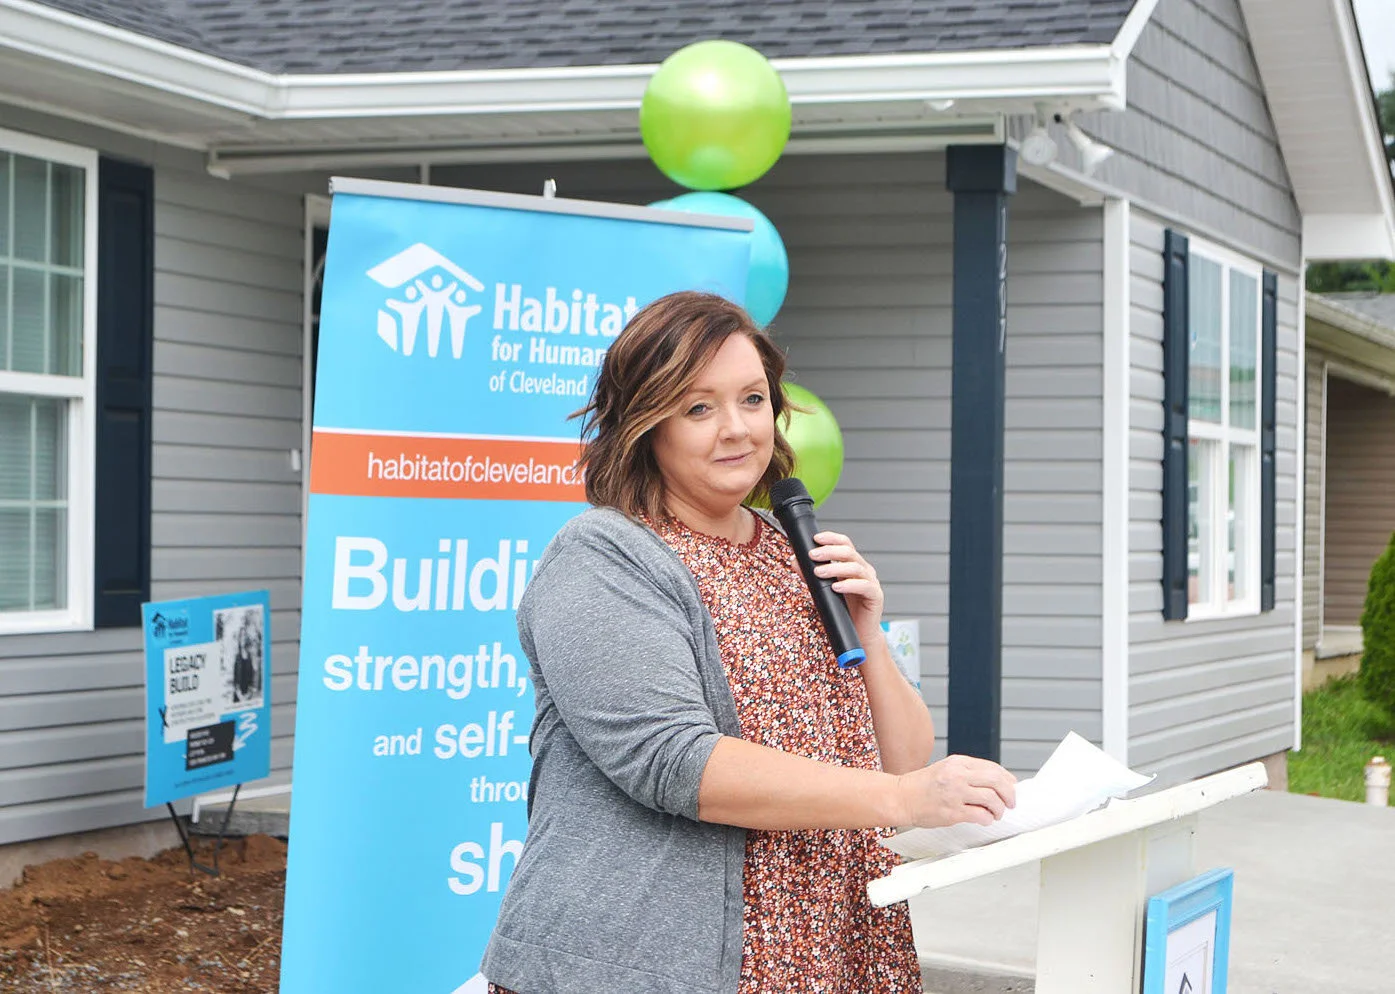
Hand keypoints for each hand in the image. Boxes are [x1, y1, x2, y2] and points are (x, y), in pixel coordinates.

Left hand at [808, 531, 882, 639]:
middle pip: (849, 552)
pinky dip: (849, 585)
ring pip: (856, 568)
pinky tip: (836, 586)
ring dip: (835, 568)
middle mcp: (864, 570)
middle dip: (830, 551)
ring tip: (818, 572)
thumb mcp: (822, 590)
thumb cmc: (842, 610)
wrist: (858, 633)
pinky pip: (864, 586)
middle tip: (813, 555)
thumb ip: (809, 575)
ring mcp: (871, 582)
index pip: (845, 544)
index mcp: (852, 565)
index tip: (816, 538)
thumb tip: (794, 559)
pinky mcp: (876, 596)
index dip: (832, 538)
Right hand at [893, 755, 1017, 827]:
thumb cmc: (922, 786)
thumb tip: (996, 782)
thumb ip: (968, 773)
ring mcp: (955, 794)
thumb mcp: (946, 769)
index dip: (1007, 779)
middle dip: (1009, 794)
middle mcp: (957, 776)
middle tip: (1011, 803)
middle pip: (997, 781)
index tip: (1011, 787)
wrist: (900, 797)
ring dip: (999, 809)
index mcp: (958, 763)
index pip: (993, 767)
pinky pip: (980, 815)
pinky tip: (985, 819)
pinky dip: (988, 819)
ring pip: (992, 799)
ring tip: (996, 813)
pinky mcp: (952, 812)